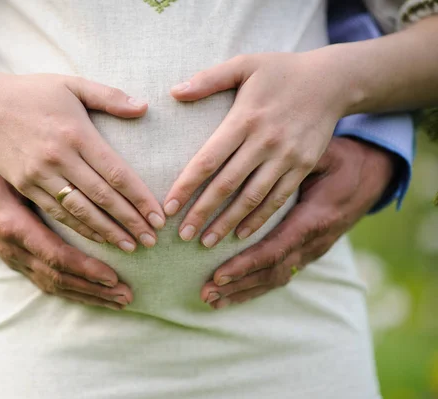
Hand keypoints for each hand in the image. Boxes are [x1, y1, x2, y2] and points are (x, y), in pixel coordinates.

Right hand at [0, 72, 165, 251]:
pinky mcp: (25, 185)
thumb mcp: (73, 84)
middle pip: (102, 197)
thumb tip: (144, 107)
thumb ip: (109, 96)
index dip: (140, 198)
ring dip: (108, 232)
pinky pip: (56, 212)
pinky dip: (79, 228)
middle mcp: (59, 157)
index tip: (159, 216)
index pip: (116, 173)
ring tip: (131, 247)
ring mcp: (40, 174)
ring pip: (80, 211)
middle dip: (130, 221)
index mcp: (76, 133)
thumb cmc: (35, 92)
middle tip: (153, 240)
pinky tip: (98, 239)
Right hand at [0, 147, 132, 309]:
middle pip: (57, 278)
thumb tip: (87, 176)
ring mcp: (11, 258)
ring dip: (87, 295)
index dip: (86, 268)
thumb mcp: (10, 167)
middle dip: (93, 289)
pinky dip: (71, 290)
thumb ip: (43, 176)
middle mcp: (11, 248)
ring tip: (119, 299)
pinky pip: (44, 281)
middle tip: (127, 294)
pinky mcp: (13, 260)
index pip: (55, 255)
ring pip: (52, 284)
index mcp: (11, 226)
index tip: (115, 275)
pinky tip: (93, 294)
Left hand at [165, 52, 348, 246]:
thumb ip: (208, 79)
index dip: (186, 186)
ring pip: (252, 198)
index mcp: (244, 119)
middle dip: (202, 213)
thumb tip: (174, 92)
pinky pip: (278, 199)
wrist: (333, 79)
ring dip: (228, 223)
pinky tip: (241, 234)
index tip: (168, 207)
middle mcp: (265, 142)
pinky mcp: (303, 166)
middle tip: (182, 235)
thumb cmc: (281, 71)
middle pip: (226, 185)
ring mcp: (287, 157)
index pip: (208, 160)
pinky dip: (259, 219)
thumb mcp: (244, 64)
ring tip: (206, 243)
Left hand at [200, 137, 395, 308]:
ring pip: (276, 279)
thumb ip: (296, 163)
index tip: (218, 275)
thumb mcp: (325, 156)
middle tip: (205, 293)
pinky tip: (231, 296)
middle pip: (272, 272)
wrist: (372, 176)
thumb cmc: (344, 161)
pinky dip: (255, 288)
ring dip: (242, 292)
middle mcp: (314, 242)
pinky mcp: (307, 253)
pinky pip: (280, 275)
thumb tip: (263, 161)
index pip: (276, 249)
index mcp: (315, 220)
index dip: (246, 264)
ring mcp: (312, 251)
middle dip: (238, 285)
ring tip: (211, 301)